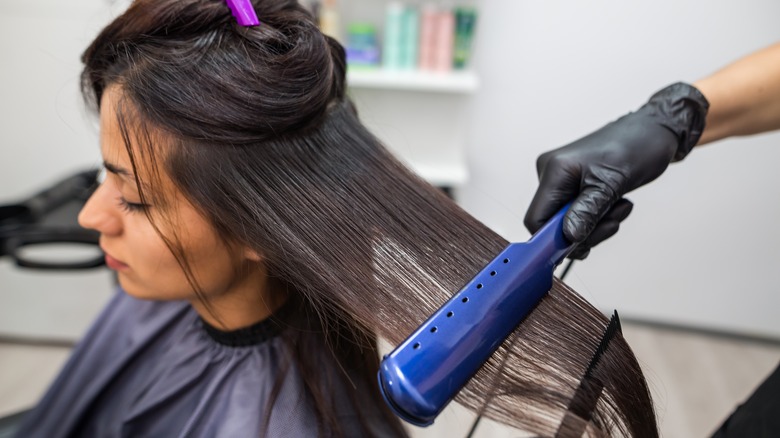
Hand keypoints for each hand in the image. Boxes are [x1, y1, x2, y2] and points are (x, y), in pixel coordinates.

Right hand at [524, 82, 708, 258]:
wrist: (654, 130)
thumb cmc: (637, 146)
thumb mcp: (612, 184)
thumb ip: (587, 212)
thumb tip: (569, 237)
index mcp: (554, 170)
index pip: (535, 219)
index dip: (553, 239)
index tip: (580, 245)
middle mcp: (551, 174)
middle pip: (552, 224)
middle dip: (584, 230)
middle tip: (611, 221)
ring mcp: (562, 179)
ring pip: (568, 222)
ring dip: (596, 224)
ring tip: (619, 207)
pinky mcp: (573, 184)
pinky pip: (577, 213)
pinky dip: (597, 216)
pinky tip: (615, 202)